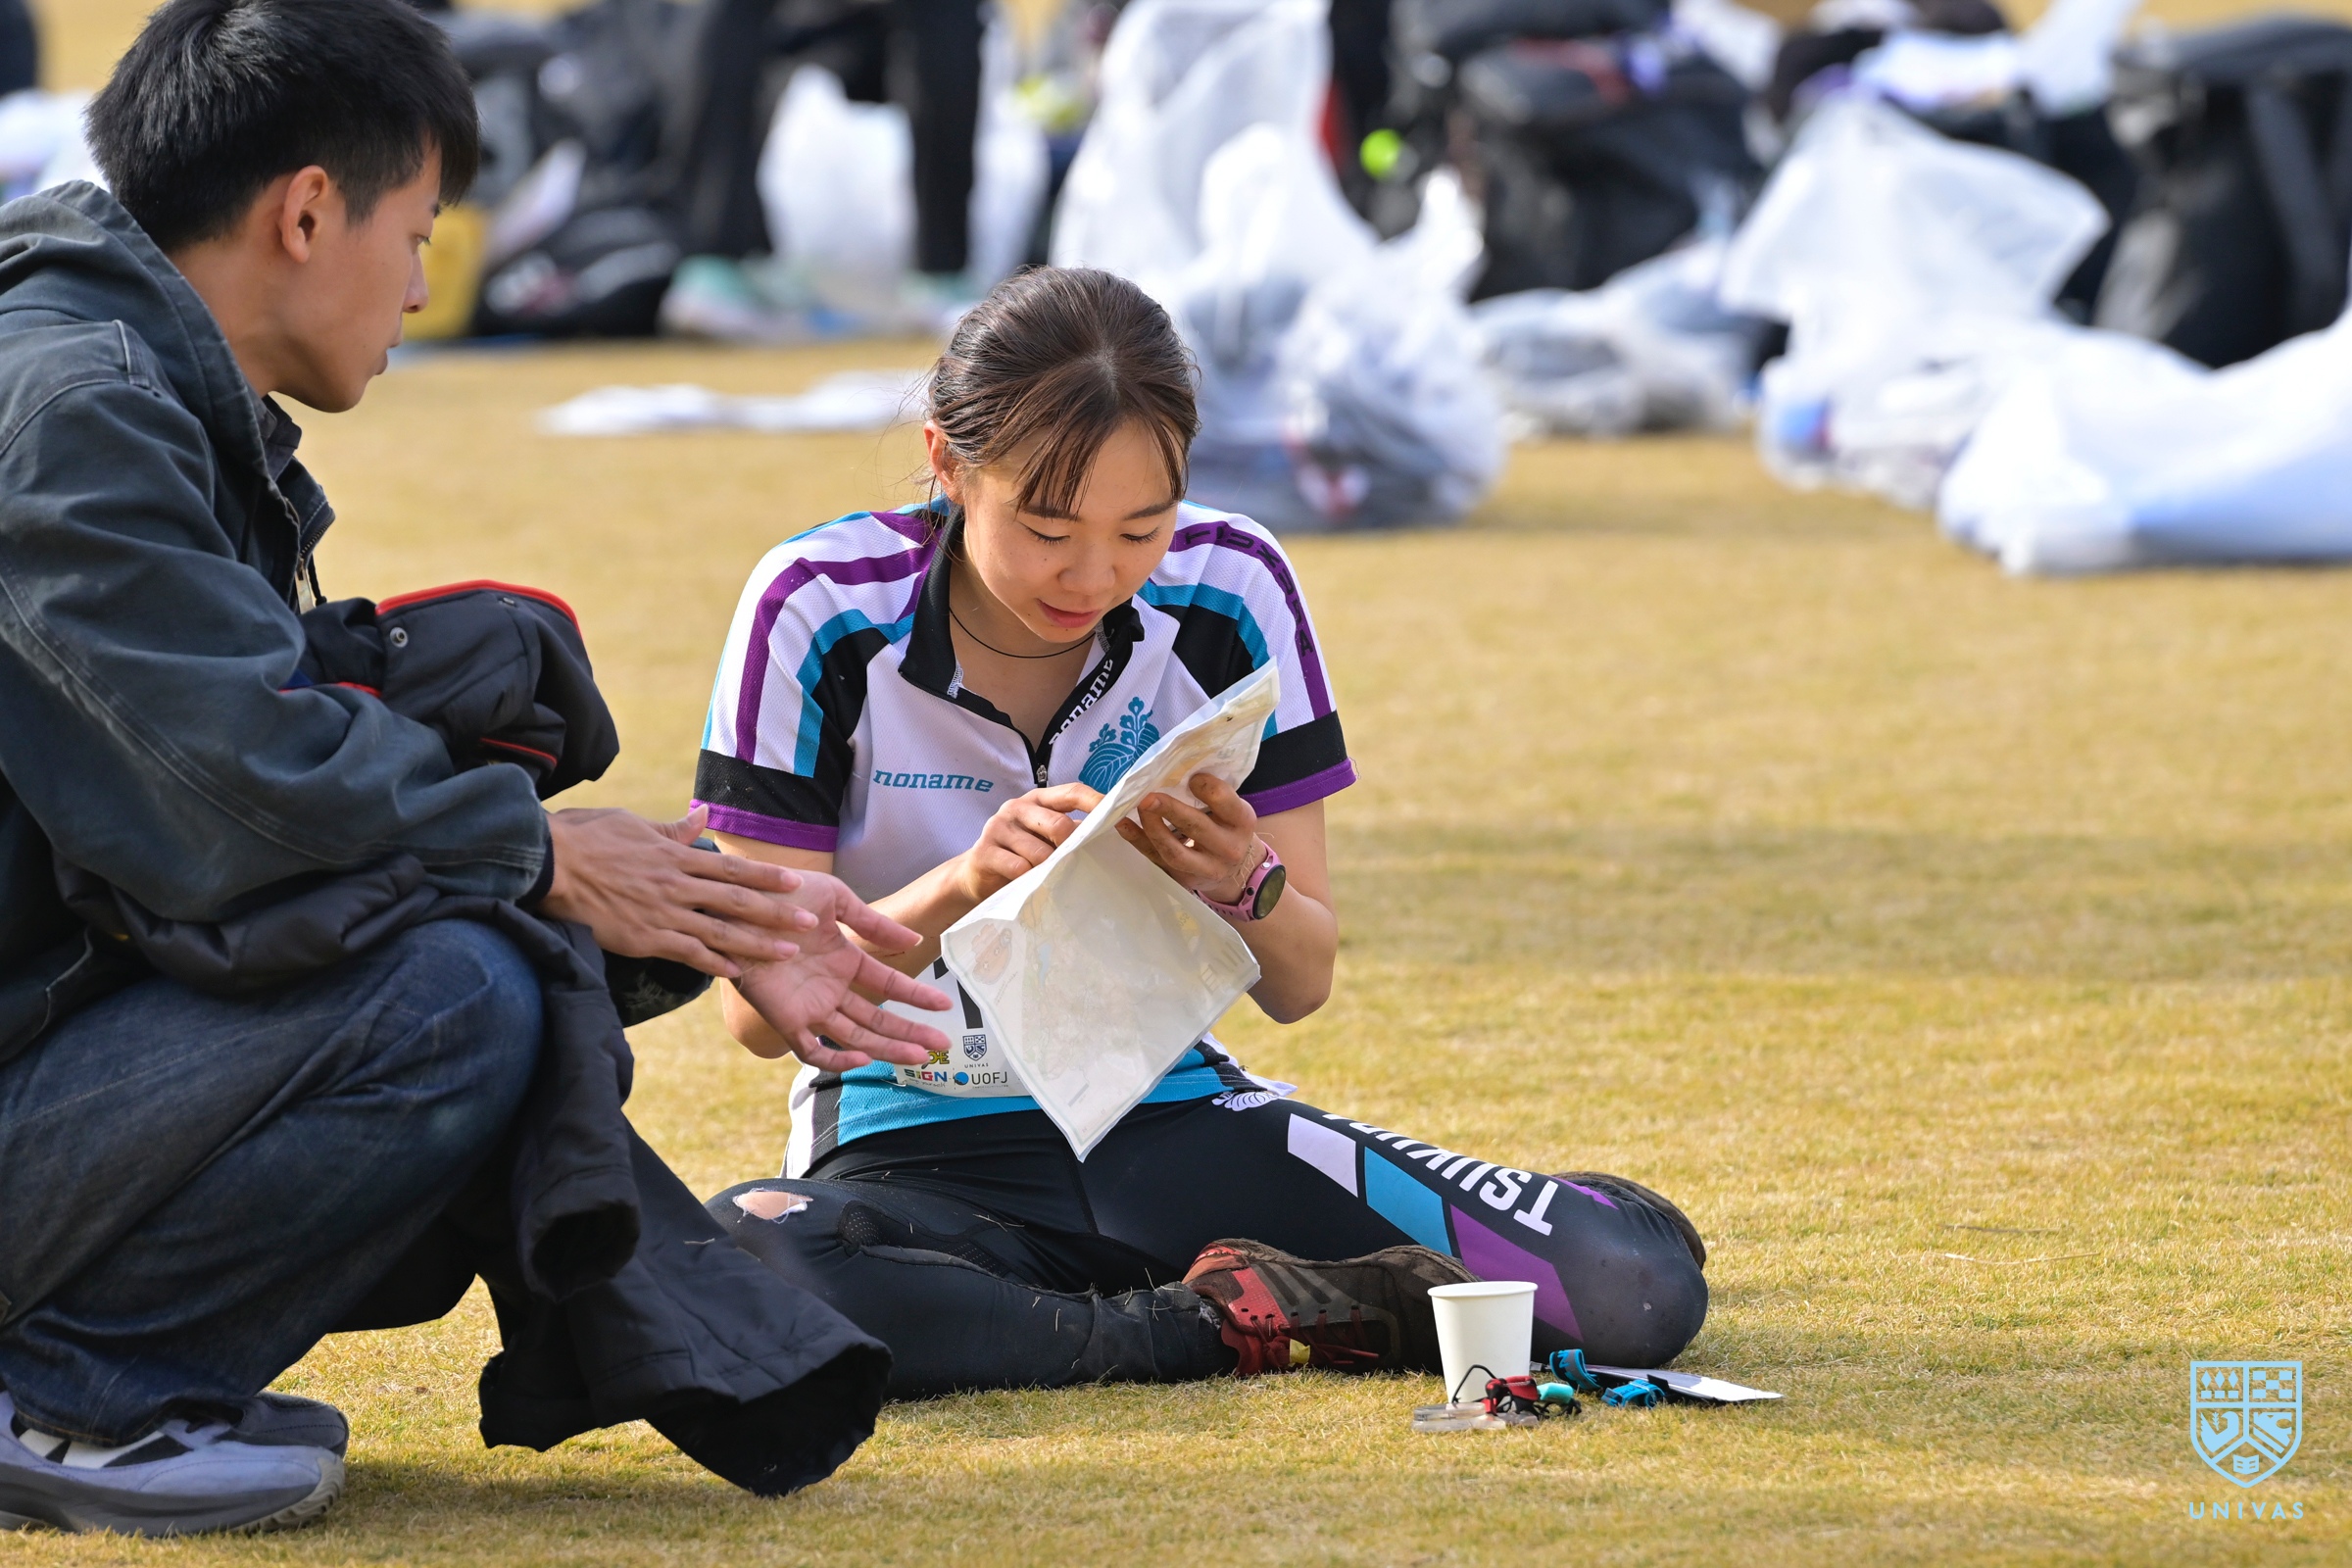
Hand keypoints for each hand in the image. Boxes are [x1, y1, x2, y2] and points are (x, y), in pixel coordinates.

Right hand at [541, 804, 815, 977]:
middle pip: (736, 901)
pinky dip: (714, 963)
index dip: (765, 877)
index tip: (795, 882)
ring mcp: (661, 913)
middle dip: (776, 913)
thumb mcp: (632, 823)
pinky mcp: (644, 938)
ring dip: (757, 943)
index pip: (730, 868)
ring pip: (720, 931)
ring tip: (788, 952)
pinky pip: (687, 953)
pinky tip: (737, 972)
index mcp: (674, 856)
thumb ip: (672, 829)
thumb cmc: (585, 838)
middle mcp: (676, 885)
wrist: (547, 863)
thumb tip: (703, 816)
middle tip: (808, 922)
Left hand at [730, 872, 954, 1069]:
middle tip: (941, 1044)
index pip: (888, 985)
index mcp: (844, 961)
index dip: (916, 995)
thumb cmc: (782, 895)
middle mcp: (830, 989)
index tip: (944, 1003)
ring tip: (917, 1055)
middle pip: (877, 1019)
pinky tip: (863, 1056)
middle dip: (909, 1032)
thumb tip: (914, 942)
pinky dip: (836, 1057)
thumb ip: (872, 922)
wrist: (738, 903)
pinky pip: (812, 1049)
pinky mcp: (786, 1018)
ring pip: (854, 1037)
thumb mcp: (835, 899)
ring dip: (886, 1048)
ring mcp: (810, 1006)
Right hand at [951, 783, 1101, 904]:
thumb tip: (1110, 833)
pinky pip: (1019, 868)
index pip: (1072, 792)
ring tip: (1045, 876)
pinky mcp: (984, 851)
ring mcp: (998, 827)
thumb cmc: (1020, 854)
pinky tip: (1025, 882)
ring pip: (1039, 852)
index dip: (1096, 801)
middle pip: (1059, 824)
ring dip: (1048, 869)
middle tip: (1074, 863)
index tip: (1119, 814)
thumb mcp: (1045, 837)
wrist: (976, 875)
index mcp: (1038, 800)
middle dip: (1071, 847)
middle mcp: (1017, 807)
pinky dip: (1028, 879)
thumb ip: (1069, 831)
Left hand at [1117, 773, 1263, 900]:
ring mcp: (1207, 868)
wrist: (1237, 871)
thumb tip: (1174, 768)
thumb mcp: (1231, 810)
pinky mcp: (1185, 879)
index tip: (1190, 777)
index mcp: (1241, 821)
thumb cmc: (1227, 828)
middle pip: (1197, 826)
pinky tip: (1125, 825)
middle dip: (1170, 810)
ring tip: (1138, 808)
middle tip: (1149, 796)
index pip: (1223, 799)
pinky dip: (1139, 842)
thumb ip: (1212, 794)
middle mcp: (1228, 847)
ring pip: (1175, 851)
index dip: (1204, 786)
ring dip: (1152, 829)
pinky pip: (1158, 861)